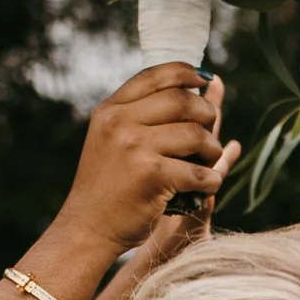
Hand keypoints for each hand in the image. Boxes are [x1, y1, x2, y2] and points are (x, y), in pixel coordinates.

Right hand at [58, 65, 226, 255]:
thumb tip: (194, 84)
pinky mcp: (151, 174)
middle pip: (182, 100)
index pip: (155, 75)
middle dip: (206, 115)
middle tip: (210, 134)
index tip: (204, 79)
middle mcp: (119, 122)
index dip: (186, 72)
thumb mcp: (111, 139)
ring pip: (195, 134)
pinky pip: (197, 171)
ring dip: (211, 150)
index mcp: (110, 110)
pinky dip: (209, 180)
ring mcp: (134, 146)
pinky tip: (206, 186)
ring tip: (208, 162)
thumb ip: (140, 114)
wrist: (88, 227)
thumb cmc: (108, 185)